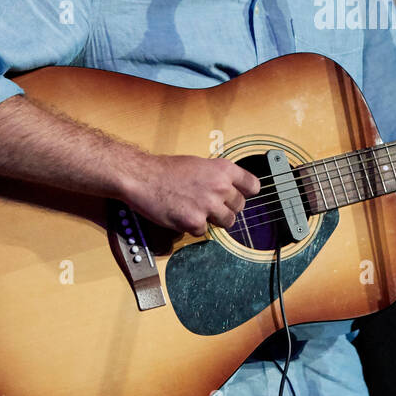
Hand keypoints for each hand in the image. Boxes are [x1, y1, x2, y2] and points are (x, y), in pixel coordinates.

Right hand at [121, 154, 260, 236]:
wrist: (142, 177)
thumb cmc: (166, 170)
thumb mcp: (200, 164)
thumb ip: (218, 177)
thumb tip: (230, 189)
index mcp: (224, 169)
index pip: (253, 186)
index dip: (246, 193)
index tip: (240, 196)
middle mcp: (220, 187)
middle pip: (239, 207)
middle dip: (226, 208)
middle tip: (209, 204)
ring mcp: (209, 205)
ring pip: (227, 222)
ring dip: (214, 220)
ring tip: (197, 210)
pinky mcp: (195, 222)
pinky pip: (204, 231)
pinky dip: (194, 227)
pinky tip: (182, 215)